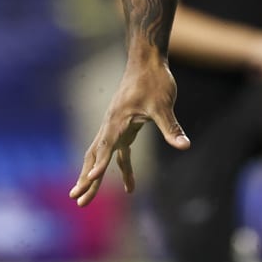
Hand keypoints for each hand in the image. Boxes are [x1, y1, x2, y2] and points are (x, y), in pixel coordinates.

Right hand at [69, 56, 189, 206]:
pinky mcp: (123, 126)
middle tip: (76, 200)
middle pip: (94, 156)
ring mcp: (115, 127)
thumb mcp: (164, 105)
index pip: (106, 147)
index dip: (98, 165)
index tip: (89, 181)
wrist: (146, 60)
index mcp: (118, 121)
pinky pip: (118, 152)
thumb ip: (171, 128)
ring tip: (86, 199)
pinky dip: (122, 168)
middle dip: (85, 179)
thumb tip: (184, 145)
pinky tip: (130, 186)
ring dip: (93, 176)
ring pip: (100, 155)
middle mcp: (111, 126)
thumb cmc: (154, 80)